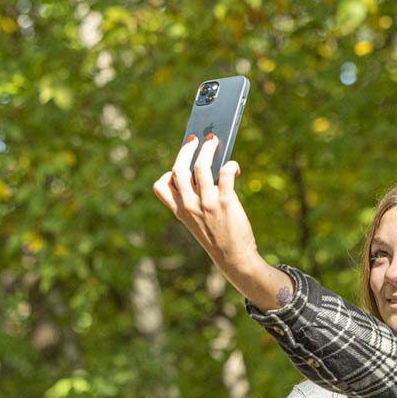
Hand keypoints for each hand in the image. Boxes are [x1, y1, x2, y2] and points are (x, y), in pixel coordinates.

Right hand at [151, 134, 282, 304]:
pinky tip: (233, 165)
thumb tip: (207, 166)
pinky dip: (229, 164)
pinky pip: (225, 173)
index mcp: (180, 211)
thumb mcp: (197, 222)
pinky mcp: (226, 202)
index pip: (161, 187)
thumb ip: (196, 199)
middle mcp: (190, 206)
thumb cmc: (217, 236)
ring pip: (201, 166)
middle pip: (180, 169)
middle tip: (196, 139)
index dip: (167, 172)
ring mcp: (207, 203)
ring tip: (214, 142)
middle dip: (187, 150)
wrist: (234, 258)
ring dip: (208, 149)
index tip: (178, 161)